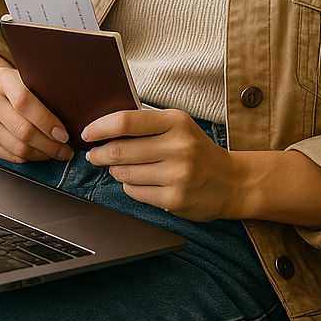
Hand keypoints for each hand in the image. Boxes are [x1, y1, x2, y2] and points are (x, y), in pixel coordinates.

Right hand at [0, 66, 74, 163]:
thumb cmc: (23, 86)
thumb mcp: (32, 79)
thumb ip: (47, 90)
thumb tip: (78, 110)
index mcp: (1, 78)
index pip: (24, 101)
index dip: (46, 121)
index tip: (64, 133)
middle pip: (22, 129)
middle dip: (50, 144)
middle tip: (66, 149)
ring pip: (17, 147)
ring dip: (42, 154)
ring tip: (58, 152)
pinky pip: (10, 156)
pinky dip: (30, 158)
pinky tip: (41, 153)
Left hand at [83, 108, 238, 220]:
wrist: (233, 182)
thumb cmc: (197, 150)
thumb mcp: (178, 126)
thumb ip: (146, 124)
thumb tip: (104, 127)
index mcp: (176, 122)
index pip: (126, 121)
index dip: (100, 127)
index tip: (87, 133)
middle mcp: (178, 147)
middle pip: (120, 150)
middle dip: (99, 153)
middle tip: (94, 154)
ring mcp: (177, 175)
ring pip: (124, 173)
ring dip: (115, 170)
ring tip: (121, 166)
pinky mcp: (174, 199)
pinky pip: (135, 192)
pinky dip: (130, 186)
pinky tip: (140, 181)